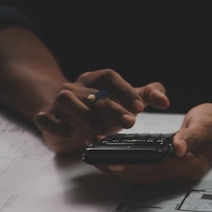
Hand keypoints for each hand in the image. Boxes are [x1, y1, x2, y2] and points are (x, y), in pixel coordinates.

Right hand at [34, 69, 169, 153]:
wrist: (61, 113)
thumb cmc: (99, 107)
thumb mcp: (125, 100)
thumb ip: (146, 96)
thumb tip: (164, 100)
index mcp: (95, 80)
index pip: (108, 76)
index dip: (124, 89)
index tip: (139, 106)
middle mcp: (76, 88)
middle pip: (93, 93)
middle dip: (112, 107)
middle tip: (130, 122)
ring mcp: (59, 103)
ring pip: (68, 101)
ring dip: (85, 116)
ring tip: (101, 131)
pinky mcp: (46, 118)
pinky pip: (46, 119)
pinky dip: (58, 126)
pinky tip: (73, 135)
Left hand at [97, 102, 211, 183]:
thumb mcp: (205, 124)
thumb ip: (191, 136)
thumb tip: (178, 148)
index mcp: (192, 165)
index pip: (158, 168)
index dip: (135, 166)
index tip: (114, 163)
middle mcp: (183, 174)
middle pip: (146, 177)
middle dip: (120, 170)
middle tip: (97, 162)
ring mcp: (176, 173)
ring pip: (143, 176)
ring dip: (120, 170)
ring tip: (98, 161)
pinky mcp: (169, 169)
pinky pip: (145, 170)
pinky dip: (128, 165)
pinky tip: (113, 159)